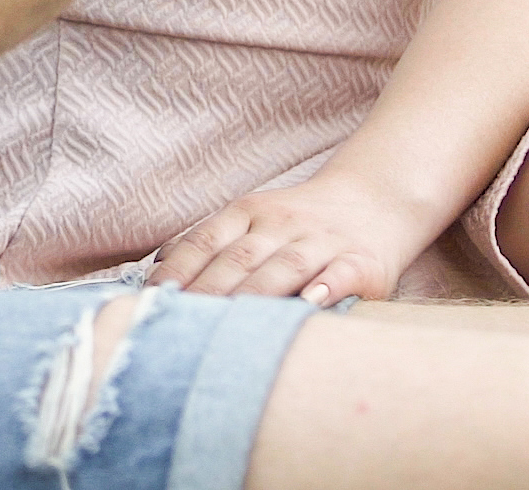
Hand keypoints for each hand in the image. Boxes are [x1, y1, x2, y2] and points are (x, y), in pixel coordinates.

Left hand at [150, 166, 449, 304]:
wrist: (374, 200)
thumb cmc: (298, 223)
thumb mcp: (251, 218)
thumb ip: (210, 242)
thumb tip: (157, 269)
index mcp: (248, 212)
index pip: (206, 240)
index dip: (179, 270)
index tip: (154, 299)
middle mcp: (282, 223)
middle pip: (239, 259)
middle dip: (207, 294)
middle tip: (181, 328)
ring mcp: (321, 241)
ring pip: (284, 267)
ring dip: (255, 296)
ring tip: (231, 325)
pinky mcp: (361, 261)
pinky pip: (341, 274)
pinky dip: (325, 288)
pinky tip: (310, 304)